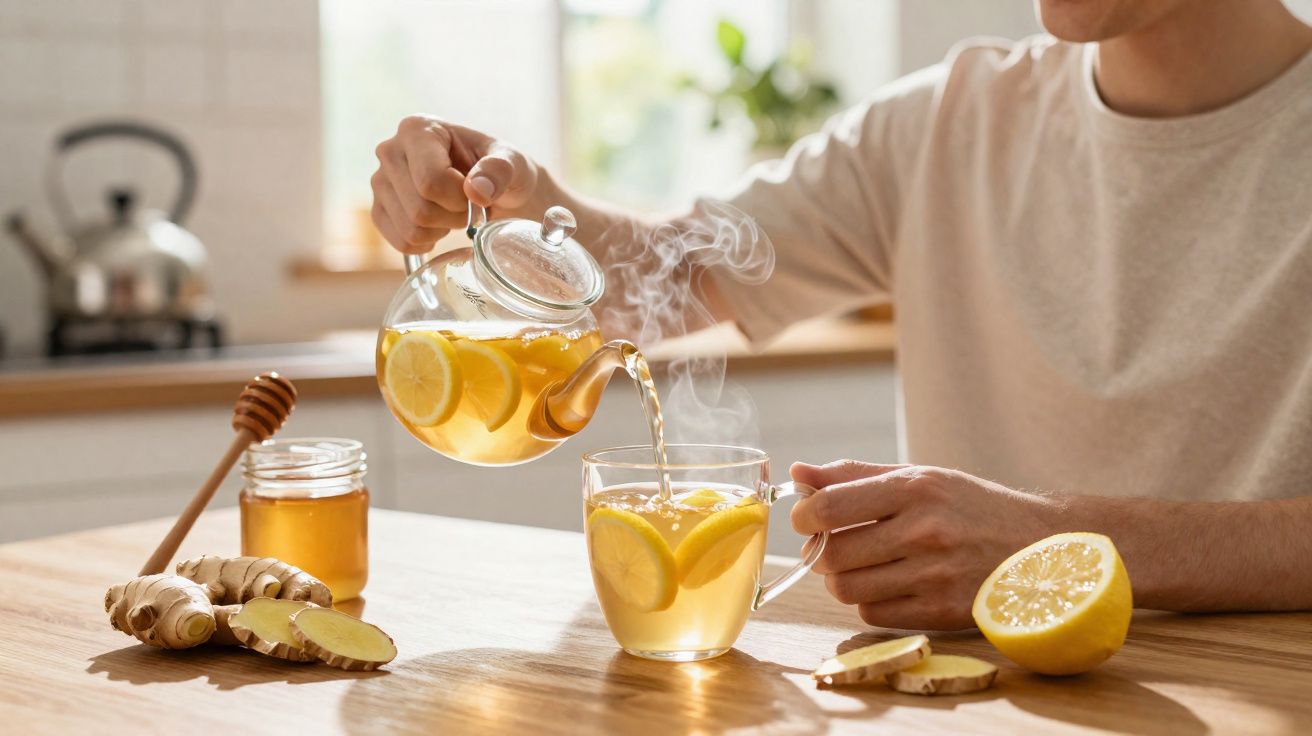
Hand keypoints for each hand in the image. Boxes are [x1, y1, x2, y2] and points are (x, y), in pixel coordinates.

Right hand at [371, 115, 542, 253]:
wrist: (492, 189)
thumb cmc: (502, 171)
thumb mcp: (515, 164)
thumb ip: (501, 170)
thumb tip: (476, 190)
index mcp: (418, 129)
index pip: (431, 181)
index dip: (460, 200)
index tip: (478, 194)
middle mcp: (390, 151)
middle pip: (420, 209)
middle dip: (454, 216)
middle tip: (469, 206)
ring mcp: (380, 182)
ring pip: (411, 230)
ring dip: (442, 230)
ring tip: (454, 212)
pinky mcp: (379, 210)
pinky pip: (401, 243)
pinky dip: (427, 243)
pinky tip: (439, 226)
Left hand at [791, 460, 1060, 629]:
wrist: (1041, 546)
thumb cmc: (970, 507)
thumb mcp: (919, 478)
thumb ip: (854, 475)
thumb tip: (798, 472)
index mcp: (916, 489)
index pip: (830, 506)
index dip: (804, 516)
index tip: (806, 518)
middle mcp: (925, 531)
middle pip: (833, 553)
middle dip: (819, 551)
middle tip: (829, 545)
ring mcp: (935, 575)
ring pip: (848, 588)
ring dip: (840, 579)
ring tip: (859, 565)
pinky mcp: (943, 611)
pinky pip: (873, 614)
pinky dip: (869, 601)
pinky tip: (888, 584)